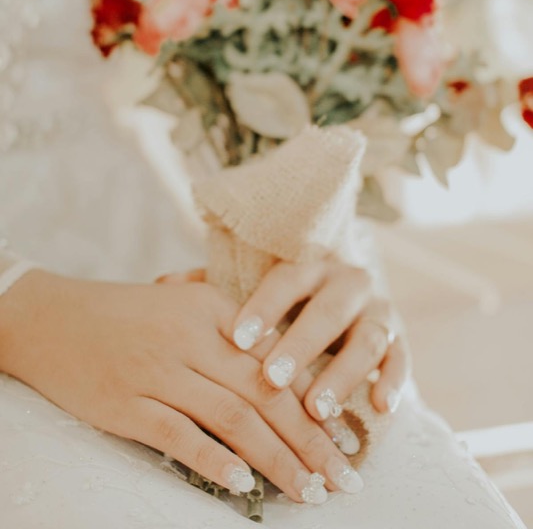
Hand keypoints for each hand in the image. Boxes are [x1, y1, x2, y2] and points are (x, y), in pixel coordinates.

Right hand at [0, 270, 362, 502]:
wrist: (55, 318)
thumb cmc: (126, 314)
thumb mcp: (182, 302)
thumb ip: (231, 325)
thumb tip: (283, 366)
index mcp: (211, 308)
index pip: (276, 359)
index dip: (314, 403)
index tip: (342, 437)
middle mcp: (190, 337)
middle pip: (264, 394)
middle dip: (311, 440)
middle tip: (343, 478)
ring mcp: (157, 370)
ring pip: (232, 418)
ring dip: (277, 460)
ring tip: (309, 492)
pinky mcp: (126, 402)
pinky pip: (178, 436)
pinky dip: (213, 461)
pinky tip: (242, 485)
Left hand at [229, 253, 409, 419]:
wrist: (342, 300)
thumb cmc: (285, 303)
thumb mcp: (256, 287)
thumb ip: (216, 289)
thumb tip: (169, 284)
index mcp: (310, 266)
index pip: (287, 279)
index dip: (265, 307)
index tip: (238, 339)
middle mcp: (347, 283)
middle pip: (328, 311)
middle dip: (301, 346)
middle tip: (272, 379)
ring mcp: (377, 310)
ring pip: (367, 339)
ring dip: (343, 375)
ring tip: (316, 409)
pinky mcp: (398, 339)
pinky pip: (401, 359)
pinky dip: (394, 381)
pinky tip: (380, 406)